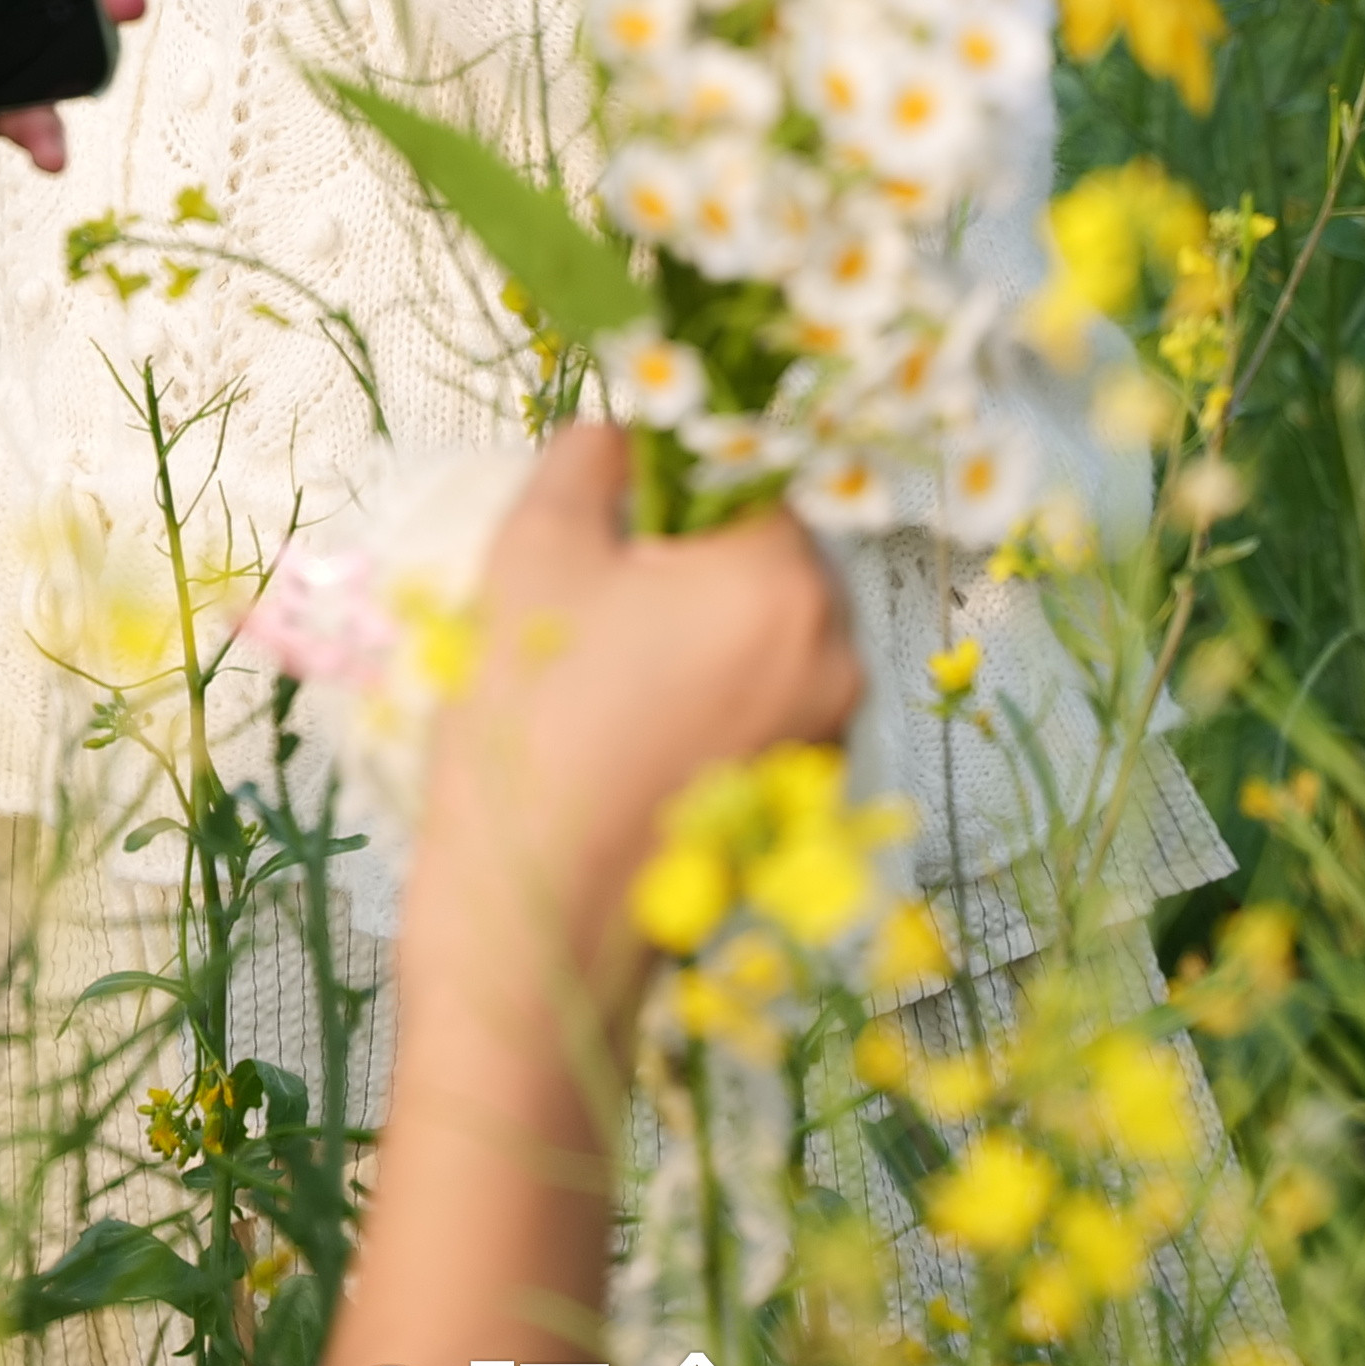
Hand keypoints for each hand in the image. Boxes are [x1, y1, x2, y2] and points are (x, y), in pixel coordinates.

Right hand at [400, 427, 861, 1031]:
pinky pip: (766, 705)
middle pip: (769, 555)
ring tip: (601, 667)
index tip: (614, 505)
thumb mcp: (531, 560)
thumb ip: (586, 462)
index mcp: (782, 579)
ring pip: (768, 632)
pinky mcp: (803, 798)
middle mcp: (836, 652)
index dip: (677, 476)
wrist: (530, 933)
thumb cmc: (528, 738)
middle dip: (692, 557)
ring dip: (700, 627)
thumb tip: (623, 432)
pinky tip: (628, 729)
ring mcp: (829, 734)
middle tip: (595, 592)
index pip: (752, 474)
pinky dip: (711, 697)